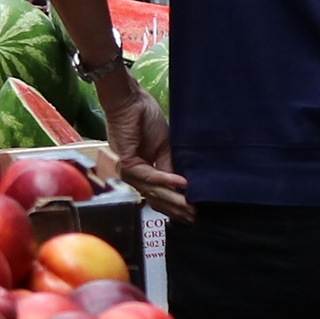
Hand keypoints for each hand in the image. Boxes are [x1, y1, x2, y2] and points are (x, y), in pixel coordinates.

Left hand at [91, 65, 190, 221]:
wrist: (131, 101)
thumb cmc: (145, 118)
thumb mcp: (164, 146)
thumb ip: (168, 166)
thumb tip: (180, 186)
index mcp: (142, 170)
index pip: (158, 193)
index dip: (175, 204)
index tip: (191, 212)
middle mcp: (134, 174)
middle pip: (156, 197)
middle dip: (176, 208)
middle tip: (193, 217)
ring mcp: (128, 170)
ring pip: (153, 190)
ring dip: (173, 198)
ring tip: (190, 205)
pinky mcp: (126, 162)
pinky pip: (149, 175)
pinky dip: (166, 179)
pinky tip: (181, 183)